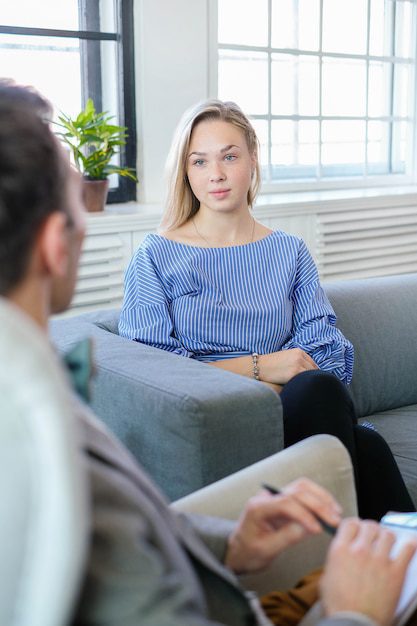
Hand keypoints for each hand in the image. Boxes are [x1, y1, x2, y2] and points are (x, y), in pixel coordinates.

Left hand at [225, 478, 341, 574]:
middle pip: (296, 491)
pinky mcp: (284, 501)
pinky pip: (303, 494)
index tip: (318, 529)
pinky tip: (329, 510)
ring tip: (335, 512)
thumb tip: (309, 527)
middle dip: (318, 504)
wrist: (238, 551)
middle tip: (334, 520)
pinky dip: (318, 499)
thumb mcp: (266, 551)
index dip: (304, 514)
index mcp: (257, 507)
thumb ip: (286, 537)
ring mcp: (275, 497)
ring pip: (302, 487)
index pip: (285, 503)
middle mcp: (267, 497)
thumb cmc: (248, 553)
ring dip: (321, 498)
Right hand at [262, 348, 317, 384]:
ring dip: (309, 382)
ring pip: (311, 376)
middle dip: (313, 378)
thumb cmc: (270, 364)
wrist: (258, 367)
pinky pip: (305, 380)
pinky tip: (302, 389)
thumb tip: (308, 373)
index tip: (313, 380)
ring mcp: (298, 364)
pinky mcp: (294, 373)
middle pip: (314, 370)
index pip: (313, 364)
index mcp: (298, 351)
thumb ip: (297, 361)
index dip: (314, 373)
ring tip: (307, 389)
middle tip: (311, 387)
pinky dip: (305, 385)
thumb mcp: (286, 357)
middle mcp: (300, 356)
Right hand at [320, 518, 416, 625]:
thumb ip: (336, 560)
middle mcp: (360, 550)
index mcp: (341, 550)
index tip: (357, 530)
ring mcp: (379, 560)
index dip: (354, 525)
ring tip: (387, 544)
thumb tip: (342, 555)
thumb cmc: (339, 606)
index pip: (350, 523)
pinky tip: (408, 546)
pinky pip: (407, 549)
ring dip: (386, 537)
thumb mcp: (326, 578)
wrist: (353, 623)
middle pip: (370, 526)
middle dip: (371, 530)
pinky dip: (409, 545)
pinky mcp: (396, 572)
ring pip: (387, 534)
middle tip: (372, 537)